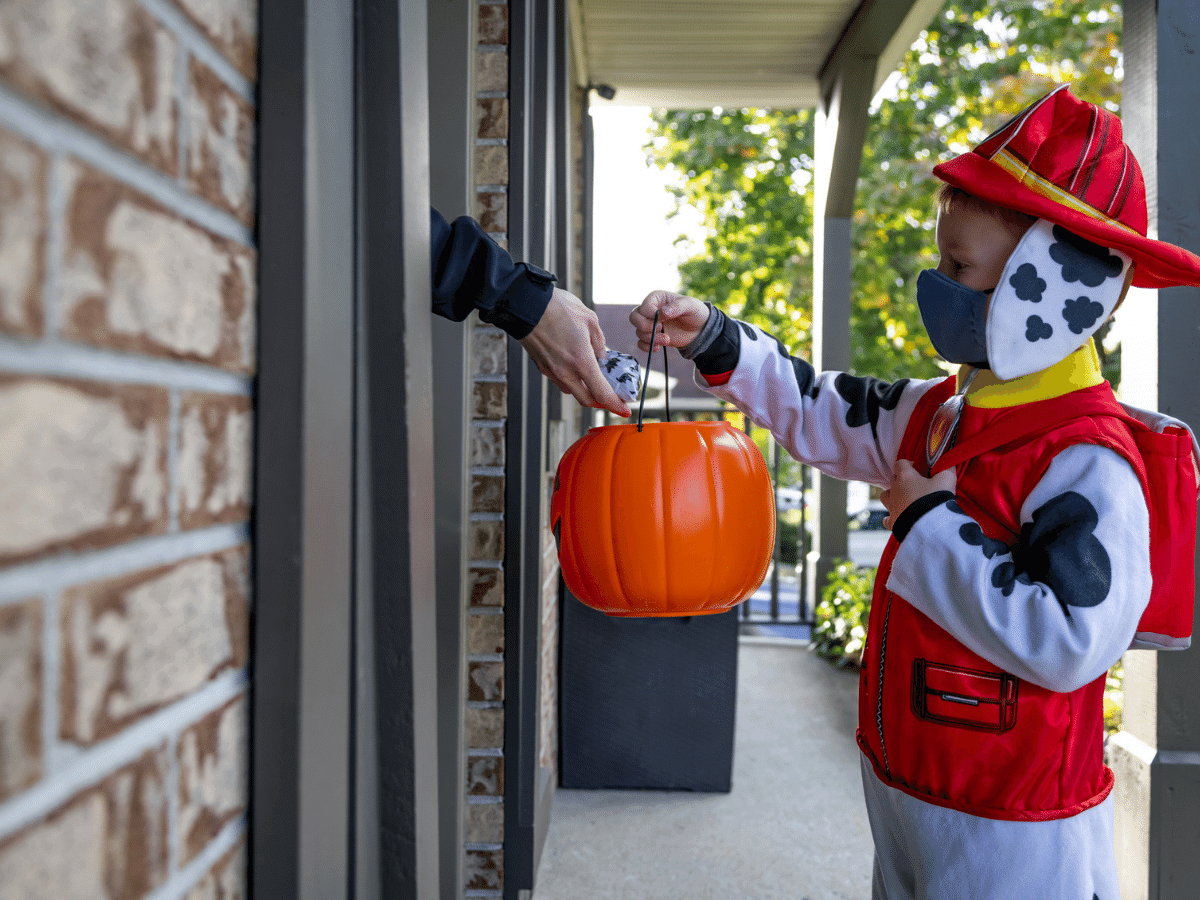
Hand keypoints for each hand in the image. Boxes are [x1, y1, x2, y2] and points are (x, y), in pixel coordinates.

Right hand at [519, 287, 630, 416]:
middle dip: (602, 402)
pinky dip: (572, 380)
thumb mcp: (590, 320)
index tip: (625, 411)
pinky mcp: (541, 366)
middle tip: (613, 398)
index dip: (615, 405)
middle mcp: (565, 372)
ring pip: (572, 391)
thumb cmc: (558, 308)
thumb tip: (602, 357)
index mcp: (581, 362)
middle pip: (587, 400)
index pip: (602, 394)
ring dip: (586, 391)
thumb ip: (600, 343)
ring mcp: (551, 371)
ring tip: (595, 381)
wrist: (525, 305)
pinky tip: (576, 368)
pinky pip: (560, 381)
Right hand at [630, 290, 710, 352]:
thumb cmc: (696, 312)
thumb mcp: (690, 306)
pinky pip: (641, 343)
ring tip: (667, 340)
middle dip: (645, 327)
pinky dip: (647, 347)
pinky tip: (658, 348)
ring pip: (639, 332)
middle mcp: (650, 310)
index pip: (644, 306)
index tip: (663, 320)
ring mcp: (650, 324)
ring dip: (651, 338)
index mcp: (657, 298)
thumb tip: (663, 312)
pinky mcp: (652, 336)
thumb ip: (677, 306)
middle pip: (634, 318)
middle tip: (661, 329)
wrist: (700, 330)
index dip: (650, 315)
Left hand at [880, 459, 955, 529]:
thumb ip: (946, 469)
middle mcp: (895, 490)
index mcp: (905, 477)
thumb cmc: (936, 498)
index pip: (900, 463)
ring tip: (905, 498)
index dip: (908, 464)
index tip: (916, 467)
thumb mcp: (946, 480)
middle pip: (894, 479)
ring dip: (893, 495)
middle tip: (917, 484)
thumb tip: (949, 465)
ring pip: (886, 496)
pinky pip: (887, 518)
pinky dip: (892, 517)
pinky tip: (898, 517)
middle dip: (903, 479)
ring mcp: (891, 506)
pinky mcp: (893, 521)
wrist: (930, 525)